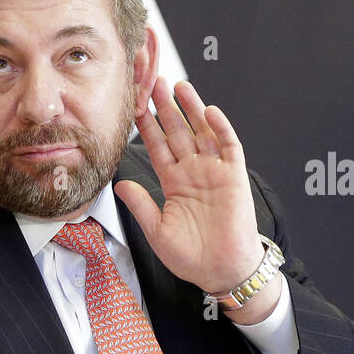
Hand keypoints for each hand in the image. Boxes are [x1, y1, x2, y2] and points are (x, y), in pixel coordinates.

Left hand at [114, 79, 265, 294]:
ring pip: (201, 132)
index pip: (157, 147)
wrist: (220, 271)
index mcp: (173, 183)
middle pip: (177, 132)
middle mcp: (193, 172)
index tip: (133, 106)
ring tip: (179, 86)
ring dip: (191, 109)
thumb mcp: (156, 230)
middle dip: (165, 108)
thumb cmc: (190, 256)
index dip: (146, 127)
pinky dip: (220, 128)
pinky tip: (208, 111)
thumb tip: (118, 184)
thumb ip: (140, 204)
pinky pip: (228, 146)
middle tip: (153, 82)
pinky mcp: (234, 177)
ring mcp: (214, 171)